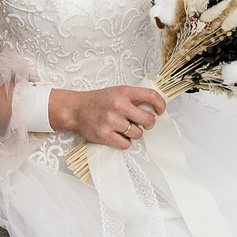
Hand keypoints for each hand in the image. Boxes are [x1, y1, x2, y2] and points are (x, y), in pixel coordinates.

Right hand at [51, 84, 167, 148]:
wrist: (75, 109)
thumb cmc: (98, 101)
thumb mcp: (117, 92)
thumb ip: (134, 97)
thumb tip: (154, 108)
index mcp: (124, 92)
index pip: (152, 96)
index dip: (161, 104)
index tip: (160, 110)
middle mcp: (118, 105)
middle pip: (148, 120)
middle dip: (148, 124)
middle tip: (142, 123)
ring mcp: (111, 121)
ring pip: (138, 134)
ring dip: (134, 133)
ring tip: (124, 128)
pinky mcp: (105, 135)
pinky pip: (126, 144)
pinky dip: (124, 142)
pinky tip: (118, 135)